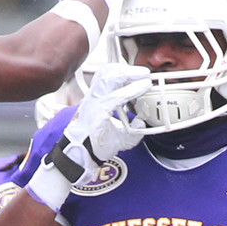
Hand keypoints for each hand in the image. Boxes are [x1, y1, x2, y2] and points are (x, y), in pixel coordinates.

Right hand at [26, 63, 149, 208]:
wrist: (82, 156)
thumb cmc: (96, 144)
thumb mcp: (119, 135)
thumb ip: (132, 129)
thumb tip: (142, 122)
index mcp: (96, 99)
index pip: (107, 76)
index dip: (124, 71)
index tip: (140, 73)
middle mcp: (94, 98)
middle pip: (107, 72)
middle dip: (127, 69)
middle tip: (144, 73)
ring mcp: (94, 103)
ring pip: (108, 77)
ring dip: (128, 74)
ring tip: (143, 77)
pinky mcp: (98, 112)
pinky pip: (116, 97)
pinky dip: (131, 90)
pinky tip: (142, 89)